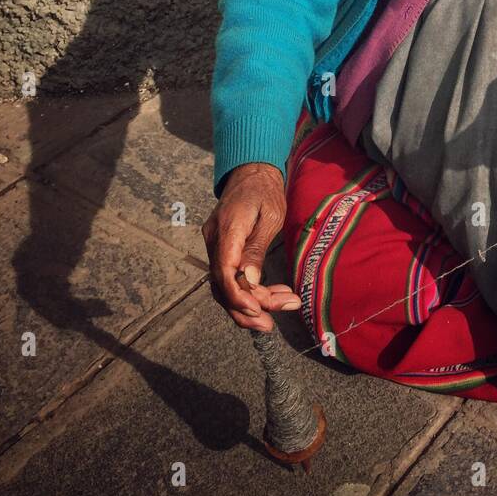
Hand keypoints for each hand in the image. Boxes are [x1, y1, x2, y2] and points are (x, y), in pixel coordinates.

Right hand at [201, 162, 300, 330]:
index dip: (238, 297)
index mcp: (227, 231)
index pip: (224, 273)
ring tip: (282, 306)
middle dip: (246, 310)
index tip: (258, 311)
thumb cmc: (265, 190)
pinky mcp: (222, 249)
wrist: (251, 172)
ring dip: (251, 303)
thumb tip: (248, 280)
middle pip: (222, 286)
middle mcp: (214, 241)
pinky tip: (272, 293)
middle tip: (272, 324)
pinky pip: (230, 277)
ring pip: (225, 286)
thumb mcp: (270, 216)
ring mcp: (215, 246)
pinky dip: (249, 290)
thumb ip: (256, 248)